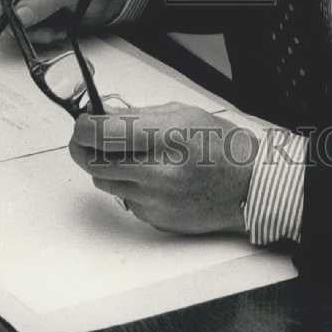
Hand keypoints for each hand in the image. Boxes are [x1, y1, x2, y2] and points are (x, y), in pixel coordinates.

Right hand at [0, 0, 130, 44]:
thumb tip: (20, 14)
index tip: (2, 10)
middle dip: (11, 14)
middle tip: (23, 28)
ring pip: (8, 13)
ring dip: (29, 28)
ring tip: (54, 29)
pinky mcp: (31, 7)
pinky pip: (22, 25)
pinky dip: (38, 33)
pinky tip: (57, 30)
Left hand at [69, 102, 257, 234]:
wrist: (248, 186)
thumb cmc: (222, 146)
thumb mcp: (184, 114)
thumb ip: (140, 115)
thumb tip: (104, 113)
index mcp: (165, 137)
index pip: (103, 133)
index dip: (84, 126)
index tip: (83, 121)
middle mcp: (156, 172)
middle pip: (93, 161)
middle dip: (86, 146)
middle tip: (89, 136)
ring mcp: (153, 199)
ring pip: (104, 181)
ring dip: (106, 166)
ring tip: (129, 155)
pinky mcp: (153, 218)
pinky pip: (124, 199)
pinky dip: (128, 185)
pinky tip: (151, 177)